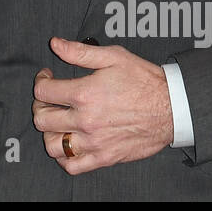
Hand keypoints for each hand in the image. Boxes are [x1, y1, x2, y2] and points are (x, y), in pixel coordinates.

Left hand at [32, 36, 173, 173]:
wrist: (171, 107)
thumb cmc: (144, 81)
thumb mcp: (113, 57)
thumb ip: (80, 52)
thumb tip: (56, 44)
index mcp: (85, 94)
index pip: (43, 91)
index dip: (41, 81)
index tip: (47, 77)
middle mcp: (86, 120)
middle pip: (42, 119)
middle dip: (40, 106)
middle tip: (49, 100)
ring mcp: (94, 142)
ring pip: (52, 145)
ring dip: (49, 133)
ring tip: (57, 122)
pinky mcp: (105, 157)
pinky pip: (72, 166)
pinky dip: (64, 158)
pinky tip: (68, 144)